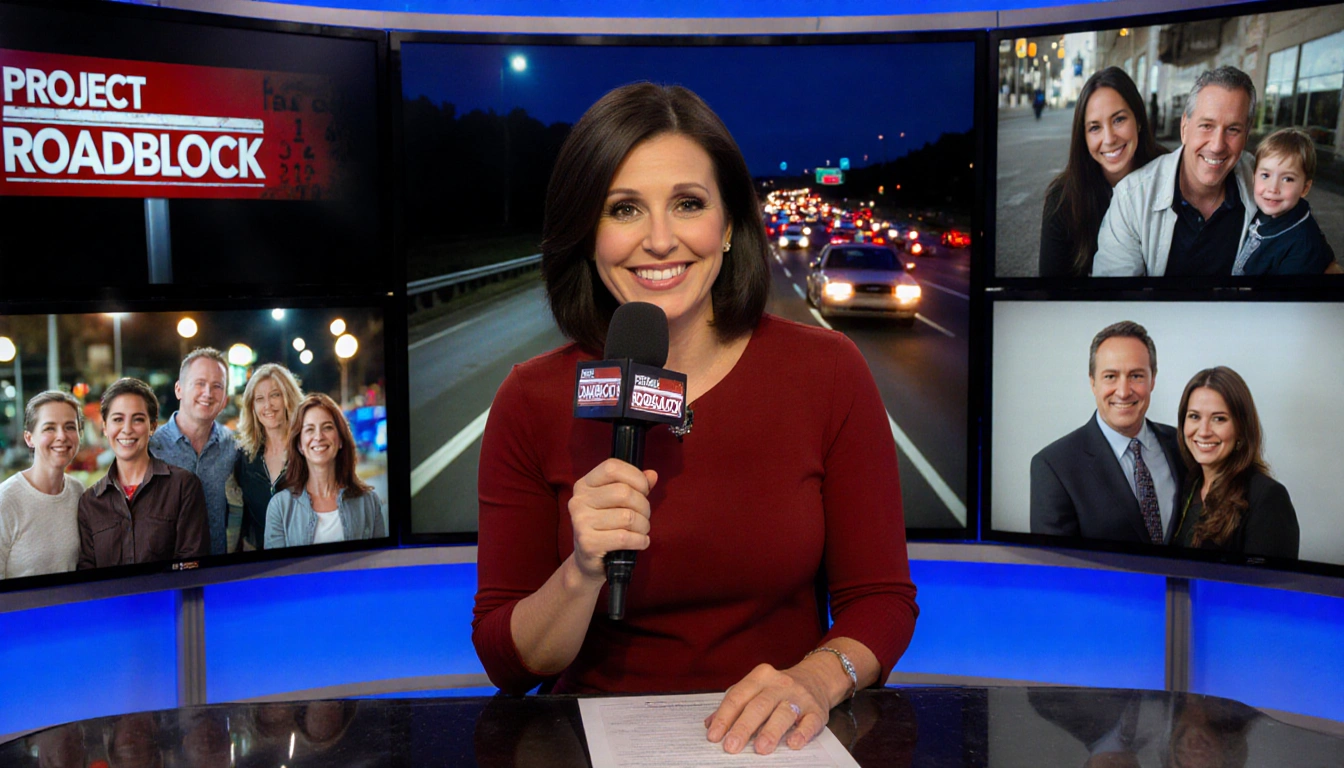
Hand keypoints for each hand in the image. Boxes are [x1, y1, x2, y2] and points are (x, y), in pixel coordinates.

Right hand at [568, 458, 657, 582]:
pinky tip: (640, 542)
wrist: (588, 561)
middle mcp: (579, 501)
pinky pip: (624, 537)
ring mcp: (581, 522)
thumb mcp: (617, 503)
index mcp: (584, 485)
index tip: (644, 490)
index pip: (612, 467)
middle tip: (644, 516)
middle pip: (624, 492)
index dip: (635, 477)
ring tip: (641, 530)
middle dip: (643, 506)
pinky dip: (640, 541)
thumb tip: (652, 475)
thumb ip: (635, 486)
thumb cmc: (606, 527)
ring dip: (643, 526)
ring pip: (628, 517)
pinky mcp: (587, 543)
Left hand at [704, 663, 829, 754]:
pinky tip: (793, 743)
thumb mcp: (755, 689)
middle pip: (758, 705)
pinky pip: (810, 721)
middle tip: (731, 746)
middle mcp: (779, 684)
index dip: (724, 717)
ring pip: (783, 713)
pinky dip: (802, 733)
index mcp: (760, 677)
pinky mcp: (816, 711)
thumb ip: (734, 704)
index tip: (714, 736)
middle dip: (743, 727)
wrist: (816, 678)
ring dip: (771, 731)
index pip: (738, 696)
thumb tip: (710, 724)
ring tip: (760, 749)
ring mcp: (799, 697)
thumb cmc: (778, 689)